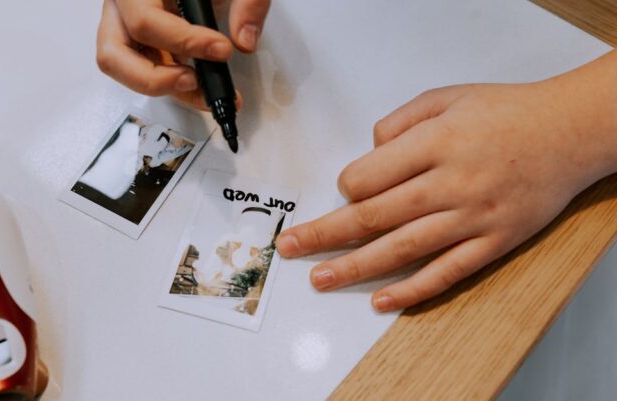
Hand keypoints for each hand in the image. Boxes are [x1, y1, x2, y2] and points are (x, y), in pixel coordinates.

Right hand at [96, 0, 269, 108]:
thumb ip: (249, 2)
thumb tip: (244, 40)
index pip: (145, 21)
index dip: (184, 41)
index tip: (221, 50)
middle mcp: (123, 8)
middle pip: (114, 55)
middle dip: (156, 78)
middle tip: (194, 81)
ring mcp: (125, 29)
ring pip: (123, 71)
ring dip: (162, 86)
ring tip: (199, 88)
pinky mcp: (140, 46)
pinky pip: (146, 74)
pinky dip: (172, 87)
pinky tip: (201, 88)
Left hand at [275, 56, 616, 311]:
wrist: (570, 132)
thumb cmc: (507, 112)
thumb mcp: (447, 97)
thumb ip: (400, 121)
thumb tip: (369, 152)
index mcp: (435, 144)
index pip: (368, 177)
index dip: (347, 185)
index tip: (346, 188)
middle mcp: (450, 183)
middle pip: (373, 217)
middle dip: (325, 233)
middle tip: (292, 247)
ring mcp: (472, 218)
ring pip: (402, 249)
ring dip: (355, 267)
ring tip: (321, 279)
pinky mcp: (493, 242)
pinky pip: (447, 272)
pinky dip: (413, 289)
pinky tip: (382, 301)